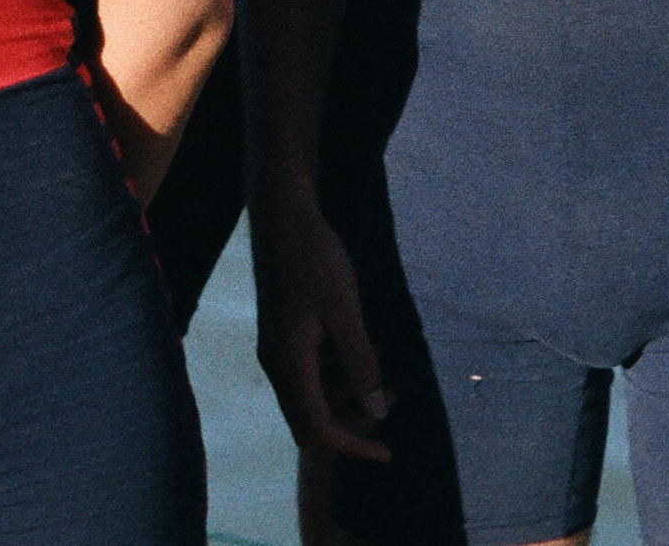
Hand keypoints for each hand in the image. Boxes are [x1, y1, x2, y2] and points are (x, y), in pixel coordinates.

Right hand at [250, 197, 391, 460]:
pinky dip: (338, 371)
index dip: (353, 445)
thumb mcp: (346, 313)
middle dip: (352, 420)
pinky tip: (366, 348)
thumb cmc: (315, 259)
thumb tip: (376, 412)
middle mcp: (277, 363)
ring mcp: (278, 348)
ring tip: (385, 373)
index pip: (317, 428)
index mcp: (289, 363)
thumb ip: (361, 363)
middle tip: (390, 401)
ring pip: (312, 395)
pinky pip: (310, 371)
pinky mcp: (283, 333)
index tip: (388, 451)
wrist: (283, 216)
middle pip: (311, 419)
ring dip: (349, 392)